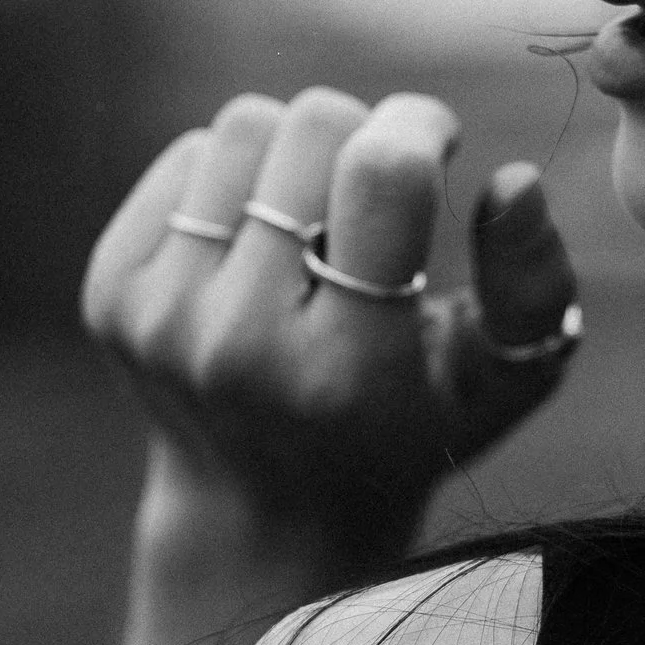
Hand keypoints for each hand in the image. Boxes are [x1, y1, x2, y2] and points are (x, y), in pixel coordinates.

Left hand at [81, 84, 581, 644]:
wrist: (260, 519)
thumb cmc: (408, 431)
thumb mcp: (502, 383)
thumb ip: (534, 284)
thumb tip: (513, 180)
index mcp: (346, 372)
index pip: (383, 173)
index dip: (422, 126)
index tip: (440, 143)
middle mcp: (240, 347)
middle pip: (312, 125)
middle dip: (363, 137)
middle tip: (377, 203)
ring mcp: (162, 322)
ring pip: (244, 127)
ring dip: (297, 156)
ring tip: (318, 223)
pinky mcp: (110, 296)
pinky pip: (188, 155)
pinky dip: (236, 178)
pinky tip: (259, 245)